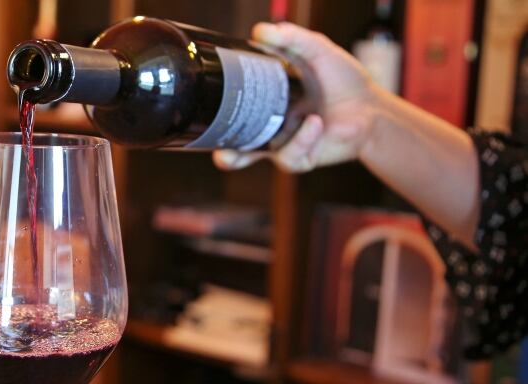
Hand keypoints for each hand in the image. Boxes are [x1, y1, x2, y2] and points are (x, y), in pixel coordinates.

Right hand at [214, 22, 377, 172]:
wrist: (371, 106)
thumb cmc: (342, 80)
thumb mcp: (316, 51)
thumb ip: (290, 39)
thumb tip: (259, 30)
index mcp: (268, 103)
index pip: (236, 110)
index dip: (218, 114)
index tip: (205, 109)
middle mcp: (271, 127)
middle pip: (237, 145)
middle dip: (224, 153)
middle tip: (216, 151)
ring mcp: (285, 144)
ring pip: (257, 158)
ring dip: (250, 153)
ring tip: (245, 148)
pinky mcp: (302, 158)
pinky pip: (290, 155)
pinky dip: (302, 138)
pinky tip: (314, 122)